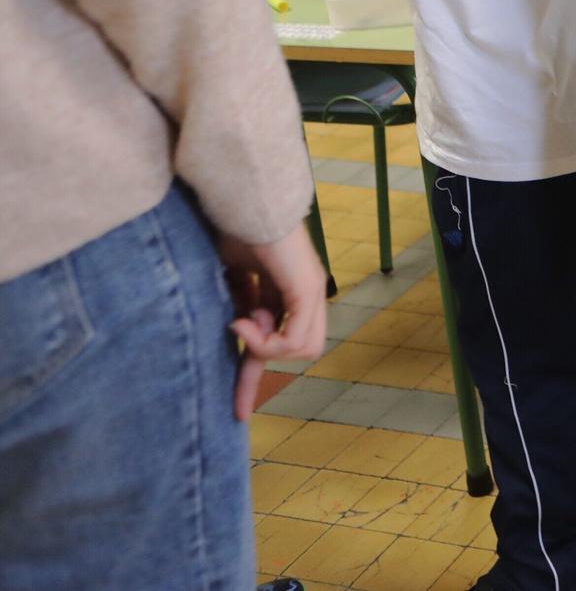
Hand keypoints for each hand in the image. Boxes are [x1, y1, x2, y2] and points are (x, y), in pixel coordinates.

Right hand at [216, 225, 327, 421]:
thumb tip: (236, 332)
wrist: (240, 201)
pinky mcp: (308, 289)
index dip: (255, 376)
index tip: (238, 412)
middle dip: (260, 371)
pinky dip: (266, 342)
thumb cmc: (228, 229)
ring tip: (241, 321)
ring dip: (263, 348)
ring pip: (302, 350)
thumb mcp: (226, 278)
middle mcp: (304, 292)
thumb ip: (234, 305)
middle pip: (297, 351)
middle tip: (240, 358)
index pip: (279, 341)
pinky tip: (244, 322)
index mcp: (283, 290)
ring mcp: (311, 291)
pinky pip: (294, 340)